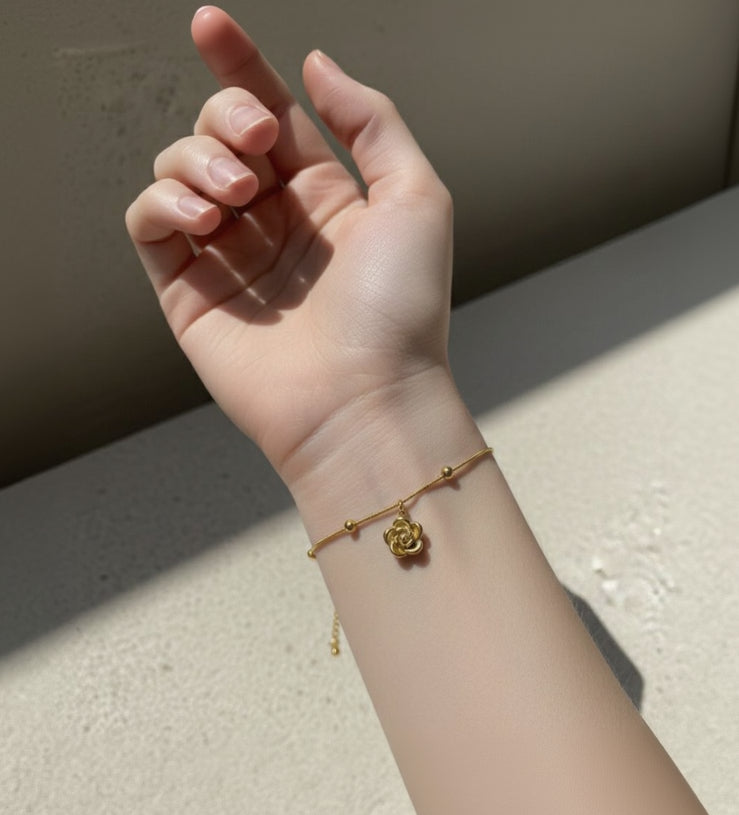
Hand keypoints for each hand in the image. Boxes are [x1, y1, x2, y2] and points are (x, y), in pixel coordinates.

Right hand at [126, 7, 453, 484]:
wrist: (364, 401)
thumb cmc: (401, 310)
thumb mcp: (416, 197)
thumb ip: (370, 121)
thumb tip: (316, 65)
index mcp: (324, 199)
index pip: (273, 115)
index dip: (240, 66)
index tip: (212, 24)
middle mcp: (274, 224)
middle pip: (221, 136)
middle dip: (227, 115)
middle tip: (257, 146)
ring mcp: (230, 258)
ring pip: (180, 172)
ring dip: (199, 162)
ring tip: (237, 196)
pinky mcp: (190, 294)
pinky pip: (149, 224)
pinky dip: (163, 204)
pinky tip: (204, 219)